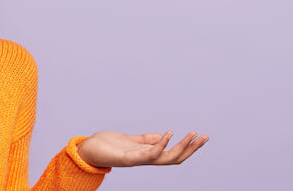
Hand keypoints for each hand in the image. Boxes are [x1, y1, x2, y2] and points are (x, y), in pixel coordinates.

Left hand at [76, 130, 207, 166]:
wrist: (87, 150)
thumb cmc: (106, 146)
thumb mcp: (130, 140)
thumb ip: (145, 140)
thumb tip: (161, 136)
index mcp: (147, 154)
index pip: (173, 153)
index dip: (188, 147)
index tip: (201, 136)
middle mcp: (145, 159)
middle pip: (175, 158)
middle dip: (192, 148)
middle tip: (205, 136)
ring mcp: (138, 160)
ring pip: (167, 158)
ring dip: (182, 147)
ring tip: (193, 134)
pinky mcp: (128, 158)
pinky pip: (149, 154)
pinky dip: (161, 145)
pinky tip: (168, 133)